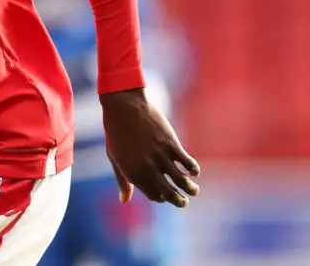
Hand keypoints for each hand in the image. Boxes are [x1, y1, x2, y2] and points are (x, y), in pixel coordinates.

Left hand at [101, 88, 199, 207]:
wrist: (124, 107)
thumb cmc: (117, 132)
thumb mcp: (114, 157)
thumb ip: (122, 181)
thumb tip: (124, 201)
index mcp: (133, 174)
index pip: (154, 195)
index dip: (161, 197)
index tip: (164, 195)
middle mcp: (148, 168)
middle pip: (170, 193)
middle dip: (179, 201)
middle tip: (184, 203)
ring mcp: (161, 156)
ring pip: (182, 181)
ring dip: (191, 189)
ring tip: (194, 191)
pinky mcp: (171, 144)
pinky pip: (188, 163)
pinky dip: (193, 170)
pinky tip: (193, 171)